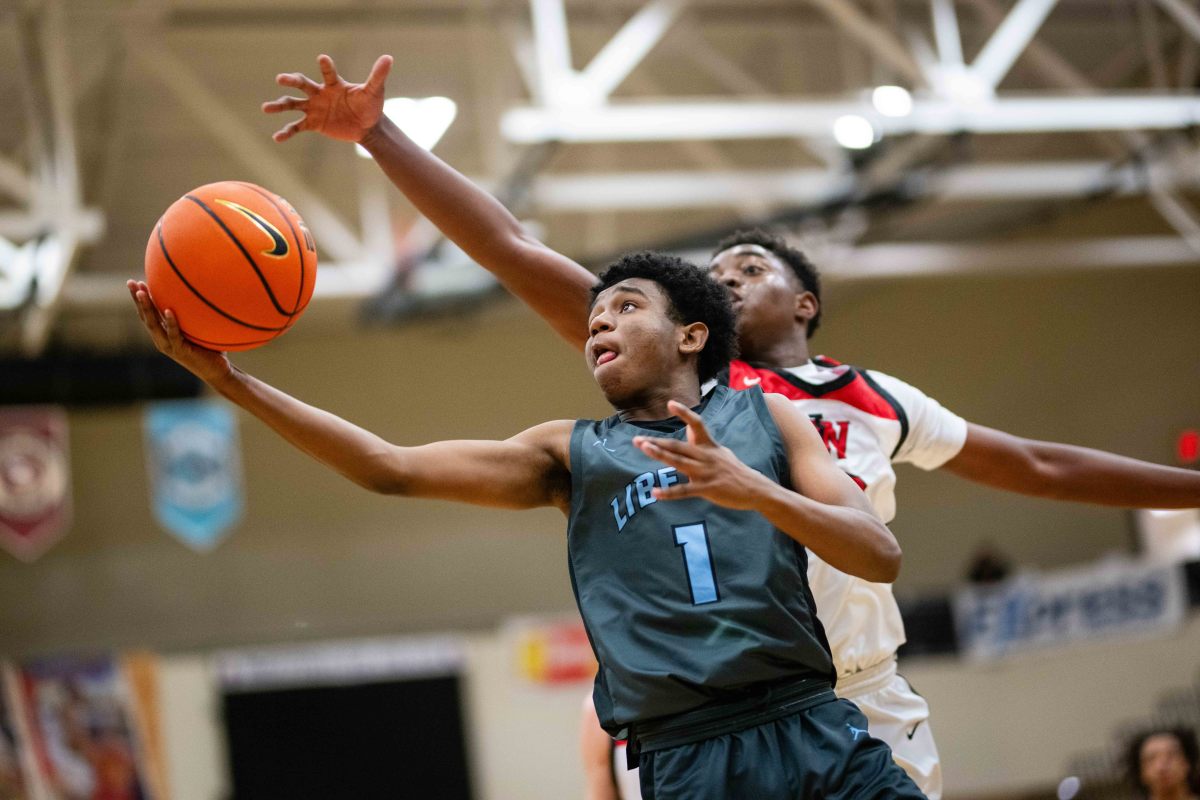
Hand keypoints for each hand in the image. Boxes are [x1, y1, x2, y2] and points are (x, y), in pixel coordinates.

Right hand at [127, 280, 232, 385]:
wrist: (216, 371)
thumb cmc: (209, 348)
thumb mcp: (196, 329)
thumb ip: (191, 315)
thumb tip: (197, 291)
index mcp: (163, 334)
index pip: (147, 314)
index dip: (139, 299)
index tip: (134, 282)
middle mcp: (162, 339)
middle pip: (145, 317)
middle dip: (137, 299)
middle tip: (130, 282)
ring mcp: (169, 346)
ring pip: (154, 325)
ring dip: (147, 308)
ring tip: (142, 292)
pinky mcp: (180, 351)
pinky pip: (174, 335)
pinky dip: (171, 322)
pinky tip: (169, 310)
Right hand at [263, 54, 392, 142]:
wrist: (367, 126)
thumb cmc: (370, 105)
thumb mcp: (374, 91)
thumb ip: (377, 76)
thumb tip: (388, 58)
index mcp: (334, 84)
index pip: (328, 73)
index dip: (325, 66)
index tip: (322, 58)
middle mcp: (320, 94)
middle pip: (302, 85)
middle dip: (291, 81)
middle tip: (280, 79)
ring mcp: (314, 108)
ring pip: (292, 105)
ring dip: (279, 106)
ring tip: (265, 108)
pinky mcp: (313, 124)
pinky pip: (297, 127)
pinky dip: (287, 132)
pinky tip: (277, 138)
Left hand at [633, 400, 770, 509]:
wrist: (755, 489)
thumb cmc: (735, 471)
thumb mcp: (721, 452)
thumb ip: (703, 442)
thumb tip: (690, 429)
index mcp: (709, 446)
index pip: (697, 424)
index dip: (684, 413)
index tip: (670, 403)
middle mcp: (705, 456)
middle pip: (677, 445)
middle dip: (656, 442)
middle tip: (636, 439)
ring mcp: (706, 472)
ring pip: (678, 462)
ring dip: (659, 455)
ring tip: (644, 448)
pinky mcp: (707, 489)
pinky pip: (684, 491)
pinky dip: (669, 492)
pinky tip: (655, 493)